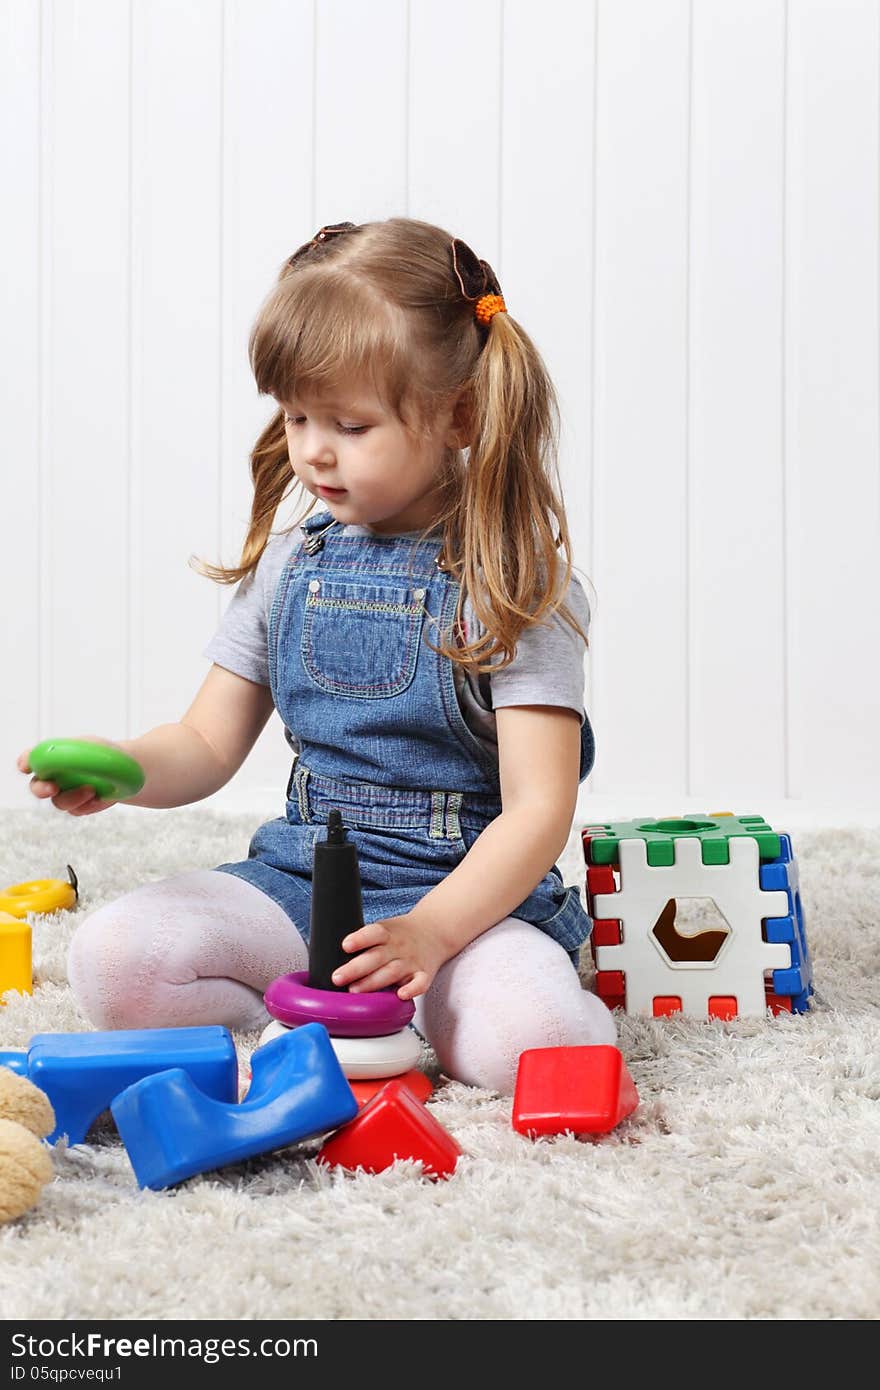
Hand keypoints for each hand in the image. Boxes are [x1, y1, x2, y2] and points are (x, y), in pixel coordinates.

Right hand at [17, 738, 120, 816]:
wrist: (127, 770)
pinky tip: (100, 797)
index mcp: (53, 756)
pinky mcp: (78, 806)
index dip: (25, 762)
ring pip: (58, 802)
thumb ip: (76, 753)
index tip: (26, 767)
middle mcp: (54, 776)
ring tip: (92, 789)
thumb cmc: (107, 754)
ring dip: (73, 797)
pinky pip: (77, 810)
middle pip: (37, 787)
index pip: (32, 758)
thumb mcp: (95, 747)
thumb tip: (69, 761)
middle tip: (53, 788)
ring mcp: (65, 793)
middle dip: (41, 789)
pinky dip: (88, 805)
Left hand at [331, 909, 453, 1000]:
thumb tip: (329, 956)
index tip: (345, 945)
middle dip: (355, 968)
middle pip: (376, 957)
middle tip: (337, 978)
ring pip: (392, 972)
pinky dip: (412, 989)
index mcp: (387, 933)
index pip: (373, 933)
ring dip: (373, 982)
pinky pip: (420, 983)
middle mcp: (398, 947)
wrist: (434, 930)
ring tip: (354, 991)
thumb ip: (363, 942)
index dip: (359, 939)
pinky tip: (400, 995)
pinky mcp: (424, 974)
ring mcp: (411, 961)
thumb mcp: (382, 929)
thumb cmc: (400, 934)